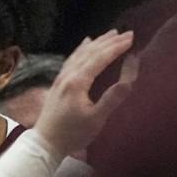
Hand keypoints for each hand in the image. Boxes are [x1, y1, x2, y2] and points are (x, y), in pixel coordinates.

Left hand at [32, 29, 136, 158]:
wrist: (44, 144)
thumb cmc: (72, 134)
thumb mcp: (97, 118)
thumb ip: (115, 95)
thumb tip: (130, 71)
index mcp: (77, 82)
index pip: (100, 58)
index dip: (116, 47)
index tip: (132, 37)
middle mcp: (67, 76)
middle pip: (90, 52)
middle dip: (109, 41)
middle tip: (126, 33)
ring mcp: (59, 79)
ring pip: (79, 54)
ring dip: (96, 43)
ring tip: (110, 34)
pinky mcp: (56, 85)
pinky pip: (70, 60)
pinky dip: (80, 50)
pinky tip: (84, 46)